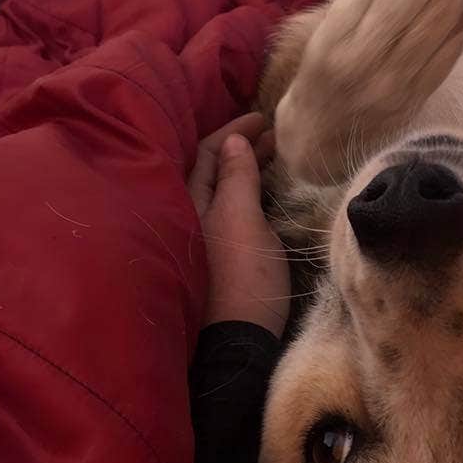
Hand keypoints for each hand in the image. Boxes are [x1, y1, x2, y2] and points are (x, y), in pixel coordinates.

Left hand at [188, 113, 290, 336]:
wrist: (238, 346)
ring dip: (245, 169)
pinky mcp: (220, 259)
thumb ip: (237, 178)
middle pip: (211, 171)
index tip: (263, 116)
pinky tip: (264, 194)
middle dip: (241, 147)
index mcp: (187, 204)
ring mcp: (204, 240)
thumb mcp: (242, 220)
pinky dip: (247, 193)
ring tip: (274, 156)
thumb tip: (232, 139)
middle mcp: (189, 218)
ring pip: (222, 191)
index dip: (233, 130)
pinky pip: (231, 210)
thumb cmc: (240, 279)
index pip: (205, 153)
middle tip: (274, 134)